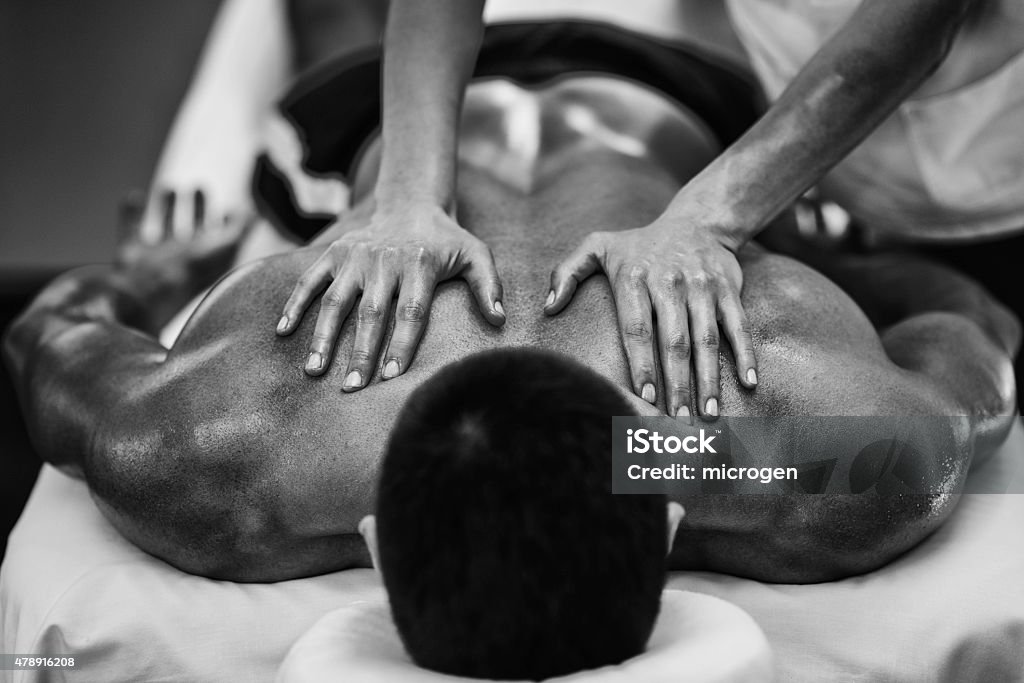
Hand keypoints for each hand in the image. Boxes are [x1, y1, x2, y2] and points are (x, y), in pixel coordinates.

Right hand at [115, 190, 249, 330]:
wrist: (145, 293)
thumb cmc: (190, 270)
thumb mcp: (224, 247)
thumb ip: (240, 229)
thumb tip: (254, 214)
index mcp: (209, 259)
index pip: (222, 239)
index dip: (228, 223)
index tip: (230, 208)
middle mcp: (184, 257)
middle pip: (194, 230)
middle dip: (199, 208)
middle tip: (201, 186)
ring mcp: (156, 256)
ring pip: (164, 226)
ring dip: (169, 206)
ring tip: (171, 187)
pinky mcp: (130, 252)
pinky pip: (130, 227)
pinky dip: (131, 211)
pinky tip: (134, 195)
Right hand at [276, 202, 504, 388]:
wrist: (412, 202)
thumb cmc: (446, 241)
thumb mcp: (476, 254)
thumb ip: (489, 286)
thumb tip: (500, 319)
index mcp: (420, 264)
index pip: (412, 312)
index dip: (401, 345)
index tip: (390, 378)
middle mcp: (385, 260)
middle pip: (372, 313)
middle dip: (361, 352)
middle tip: (352, 388)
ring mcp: (355, 257)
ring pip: (336, 300)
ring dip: (322, 337)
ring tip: (314, 371)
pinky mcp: (334, 252)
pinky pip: (310, 280)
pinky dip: (294, 304)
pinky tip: (283, 333)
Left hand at [546, 222, 756, 419]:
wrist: (698, 220)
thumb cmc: (640, 245)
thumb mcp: (598, 246)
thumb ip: (567, 272)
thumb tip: (548, 308)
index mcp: (635, 279)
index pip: (637, 329)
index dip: (642, 365)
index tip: (646, 399)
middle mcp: (670, 283)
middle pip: (674, 342)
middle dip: (678, 385)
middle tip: (678, 421)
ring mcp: (702, 287)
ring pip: (707, 339)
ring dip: (710, 379)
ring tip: (710, 415)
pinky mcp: (728, 290)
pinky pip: (739, 325)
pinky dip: (746, 354)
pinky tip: (749, 383)